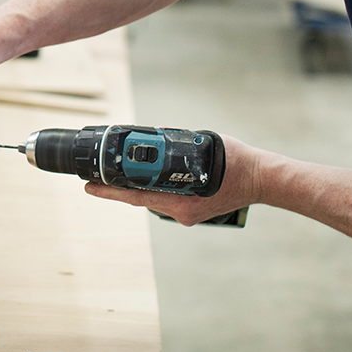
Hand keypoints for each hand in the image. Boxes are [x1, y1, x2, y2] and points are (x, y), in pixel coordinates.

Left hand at [84, 133, 258, 224]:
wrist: (263, 178)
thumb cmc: (236, 162)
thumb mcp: (203, 146)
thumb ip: (177, 144)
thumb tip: (154, 137)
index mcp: (181, 202)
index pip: (136, 196)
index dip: (110, 191)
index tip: (88, 187)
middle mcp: (181, 213)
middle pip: (141, 198)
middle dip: (122, 185)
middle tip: (99, 176)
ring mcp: (187, 215)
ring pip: (154, 199)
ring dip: (142, 185)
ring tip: (128, 171)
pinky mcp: (193, 212)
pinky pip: (168, 199)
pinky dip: (159, 187)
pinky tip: (154, 176)